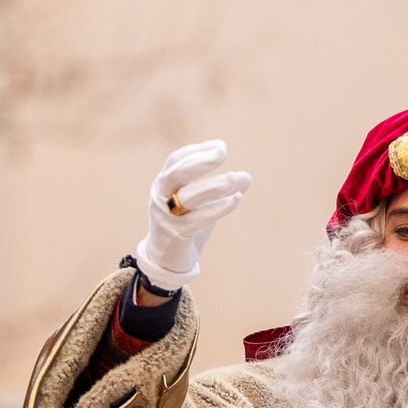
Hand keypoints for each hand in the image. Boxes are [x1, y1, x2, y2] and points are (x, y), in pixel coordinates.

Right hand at [132, 140, 251, 290]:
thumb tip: (246, 177)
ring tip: (235, 178)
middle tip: (223, 152)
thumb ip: (220, 191)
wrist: (165, 262)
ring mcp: (166, 217)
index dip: (197, 151)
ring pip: (188, 196)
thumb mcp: (201, 205)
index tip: (220, 146)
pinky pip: (198, 219)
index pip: (176, 161)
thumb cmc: (184, 227)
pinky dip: (219, 207)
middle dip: (200, 161)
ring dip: (213, 186)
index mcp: (163, 186)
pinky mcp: (177, 235)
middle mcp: (160, 198)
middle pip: (176, 173)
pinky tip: (236, 199)